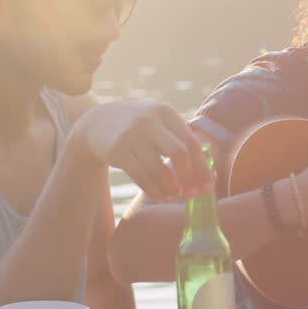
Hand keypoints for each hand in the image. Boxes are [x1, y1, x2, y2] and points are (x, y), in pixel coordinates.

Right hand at [70, 101, 213, 200]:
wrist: (97, 123)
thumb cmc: (139, 129)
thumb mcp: (160, 125)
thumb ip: (183, 143)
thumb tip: (211, 176)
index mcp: (166, 112)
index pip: (192, 143)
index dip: (202, 168)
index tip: (208, 186)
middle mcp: (149, 120)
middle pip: (179, 154)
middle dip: (189, 178)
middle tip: (192, 194)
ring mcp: (131, 134)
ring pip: (159, 168)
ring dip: (171, 187)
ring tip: (174, 195)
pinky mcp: (116, 149)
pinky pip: (141, 176)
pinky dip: (154, 190)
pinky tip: (160, 196)